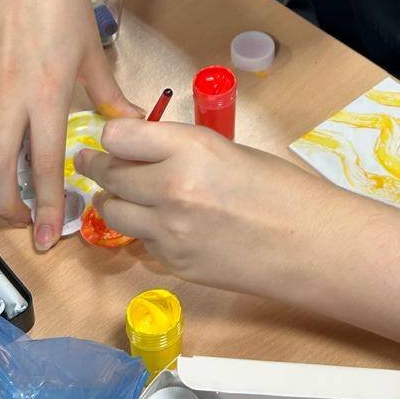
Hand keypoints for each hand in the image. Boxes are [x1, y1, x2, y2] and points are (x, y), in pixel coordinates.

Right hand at [0, 0, 142, 246]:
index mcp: (46, 93)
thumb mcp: (94, 47)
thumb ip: (108, 92)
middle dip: (8, 208)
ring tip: (4, 180)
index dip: (48, 207)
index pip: (43, 166)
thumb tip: (134, 121)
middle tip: (25, 221)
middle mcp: (7, 97)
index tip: (49, 238)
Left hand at [74, 119, 349, 294]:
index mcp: (190, 149)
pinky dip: (143, 230)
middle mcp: (169, 188)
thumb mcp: (226, 151)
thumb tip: (141, 150)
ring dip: (111, 199)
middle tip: (90, 161)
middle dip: (97, 166)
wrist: (309, 245)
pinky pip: (140, 241)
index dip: (112, 135)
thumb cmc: (280, 189)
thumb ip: (179, 149)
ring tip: (116, 193)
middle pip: (107, 173)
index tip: (111, 137)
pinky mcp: (172, 263)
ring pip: (112, 211)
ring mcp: (167, 231)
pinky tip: (162, 225)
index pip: (117, 135)